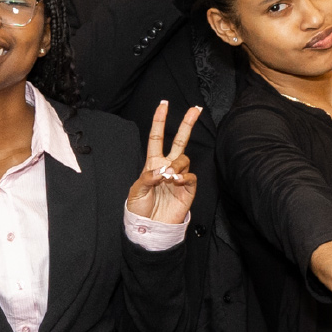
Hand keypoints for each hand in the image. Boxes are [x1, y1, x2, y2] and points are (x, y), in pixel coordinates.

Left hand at [125, 101, 199, 224]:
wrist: (150, 226)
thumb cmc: (140, 208)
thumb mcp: (136, 190)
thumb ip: (147, 177)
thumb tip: (161, 170)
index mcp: (153, 163)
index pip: (157, 137)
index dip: (159, 121)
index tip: (164, 105)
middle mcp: (168, 166)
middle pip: (180, 140)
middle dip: (188, 124)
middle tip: (195, 109)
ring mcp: (179, 177)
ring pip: (184, 158)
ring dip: (177, 164)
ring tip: (168, 177)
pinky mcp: (188, 188)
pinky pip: (190, 175)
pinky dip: (184, 176)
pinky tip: (176, 181)